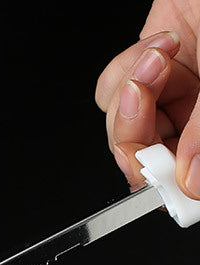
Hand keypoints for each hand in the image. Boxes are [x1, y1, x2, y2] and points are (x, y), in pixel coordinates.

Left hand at [95, 3, 199, 194]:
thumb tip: (192, 180)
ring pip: (119, 120)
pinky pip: (113, 86)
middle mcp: (190, 119)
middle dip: (133, 124)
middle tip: (145, 90)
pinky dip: (128, 64)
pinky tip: (164, 42)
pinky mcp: (144, 70)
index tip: (148, 167)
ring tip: (164, 55)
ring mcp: (167, 96)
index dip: (155, 179)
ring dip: (133, 85)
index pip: (173, 178)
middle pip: (136, 152)